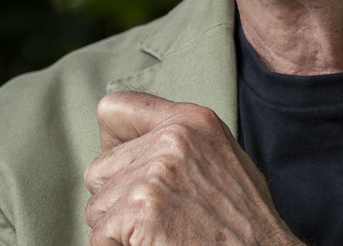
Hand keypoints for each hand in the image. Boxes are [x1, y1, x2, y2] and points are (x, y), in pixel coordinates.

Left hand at [83, 91, 301, 245]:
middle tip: (157, 216)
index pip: (114, 109)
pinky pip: (99, 236)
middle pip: (98, 169)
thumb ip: (183, 143)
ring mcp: (156, 172)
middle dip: (116, 199)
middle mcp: (173, 138)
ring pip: (96, 206)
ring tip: (162, 231)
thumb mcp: (224, 160)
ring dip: (119, 228)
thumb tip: (139, 146)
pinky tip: (155, 244)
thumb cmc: (246, 222)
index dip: (111, 146)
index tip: (125, 171)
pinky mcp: (142, 207)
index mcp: (193, 121)